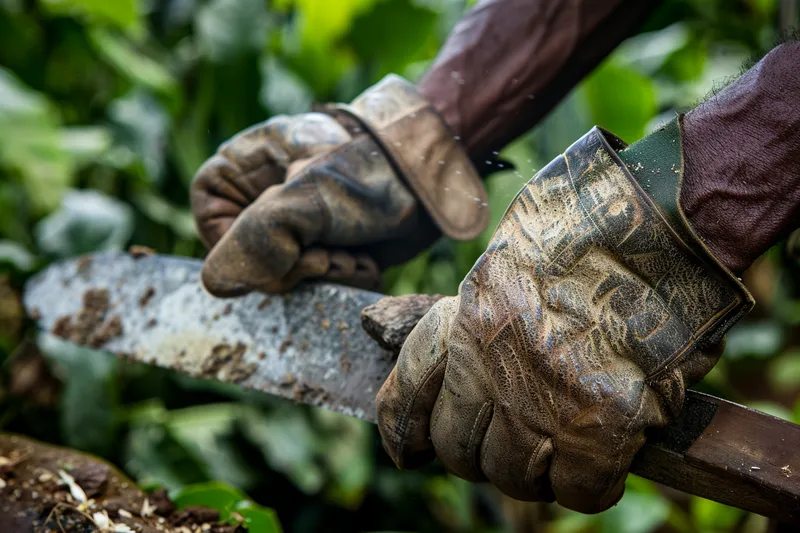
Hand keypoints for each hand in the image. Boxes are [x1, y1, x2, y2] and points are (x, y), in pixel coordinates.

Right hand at [191, 75, 487, 295]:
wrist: (431, 179)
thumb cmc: (369, 171)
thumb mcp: (305, 201)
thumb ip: (255, 240)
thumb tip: (219, 284)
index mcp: (246, 169)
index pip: (210, 222)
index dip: (240, 246)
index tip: (281, 249)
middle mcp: (266, 198)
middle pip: (248, 259)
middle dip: (292, 266)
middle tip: (328, 255)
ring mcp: (297, 224)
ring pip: (283, 277)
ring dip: (322, 274)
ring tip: (352, 254)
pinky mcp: (325, 246)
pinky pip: (315, 282)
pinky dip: (340, 278)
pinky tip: (363, 260)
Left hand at [376, 127, 751, 512]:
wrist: (668, 218)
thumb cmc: (598, 222)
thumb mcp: (517, 255)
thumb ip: (488, 312)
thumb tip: (475, 362)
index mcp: (469, 316)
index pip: (410, 392)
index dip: (405, 428)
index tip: (409, 448)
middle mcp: (493, 364)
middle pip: (459, 449)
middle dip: (481, 453)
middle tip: (514, 442)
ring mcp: (543, 400)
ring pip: (515, 478)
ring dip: (537, 471)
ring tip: (565, 445)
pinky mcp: (603, 426)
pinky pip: (579, 491)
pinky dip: (591, 484)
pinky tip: (607, 460)